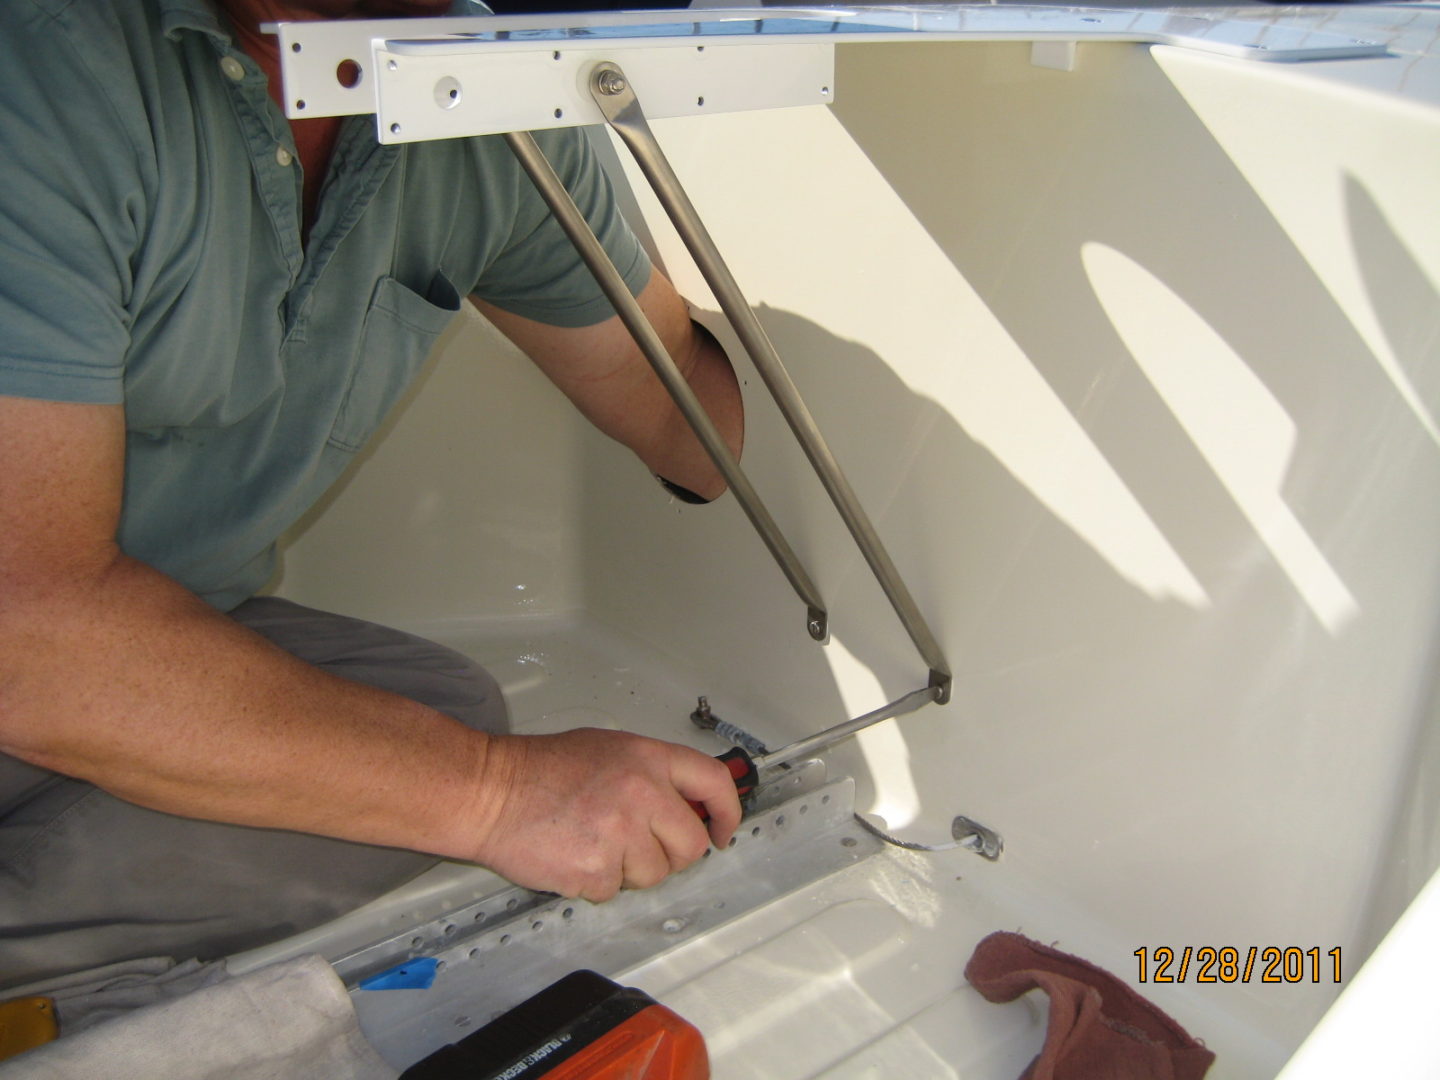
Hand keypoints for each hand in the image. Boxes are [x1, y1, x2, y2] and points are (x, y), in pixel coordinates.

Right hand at [465, 728, 741, 901]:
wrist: (489, 791)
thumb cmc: (538, 769)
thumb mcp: (607, 749)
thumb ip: (650, 774)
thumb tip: (682, 804)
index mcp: (649, 758)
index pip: (713, 782)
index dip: (727, 812)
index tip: (722, 830)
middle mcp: (643, 793)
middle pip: (690, 845)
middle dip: (671, 854)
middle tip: (639, 847)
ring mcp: (621, 833)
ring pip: (654, 874)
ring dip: (628, 870)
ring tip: (593, 842)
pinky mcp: (597, 869)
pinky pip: (614, 890)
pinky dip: (595, 882)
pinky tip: (574, 856)